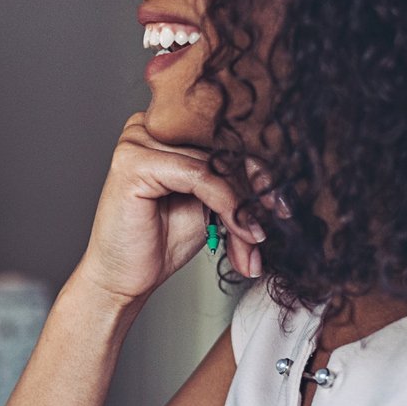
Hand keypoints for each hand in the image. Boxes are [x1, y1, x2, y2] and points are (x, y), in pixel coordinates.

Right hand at [73, 112, 263, 305]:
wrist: (123, 279)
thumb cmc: (159, 241)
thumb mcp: (209, 205)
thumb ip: (235, 183)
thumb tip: (282, 181)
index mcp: (164, 129)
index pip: (224, 135)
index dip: (259, 167)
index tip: (283, 203)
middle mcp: (148, 126)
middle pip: (223, 147)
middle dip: (255, 192)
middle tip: (275, 224)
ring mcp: (137, 140)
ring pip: (216, 164)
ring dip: (244, 207)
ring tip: (254, 242)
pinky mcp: (133, 162)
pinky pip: (200, 175)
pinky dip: (228, 204)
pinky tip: (243, 231)